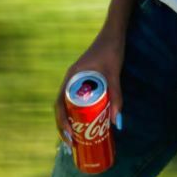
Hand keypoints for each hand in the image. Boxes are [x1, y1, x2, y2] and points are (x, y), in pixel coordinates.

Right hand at [54, 28, 125, 148]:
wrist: (114, 32)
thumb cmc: (111, 50)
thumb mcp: (114, 73)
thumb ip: (116, 95)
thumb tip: (117, 123)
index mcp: (72, 77)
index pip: (59, 104)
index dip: (61, 122)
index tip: (69, 137)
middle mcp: (71, 79)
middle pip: (62, 107)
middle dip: (65, 127)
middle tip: (73, 144)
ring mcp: (77, 79)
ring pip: (69, 104)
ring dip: (71, 120)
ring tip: (78, 138)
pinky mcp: (85, 79)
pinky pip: (77, 98)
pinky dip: (79, 111)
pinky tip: (87, 121)